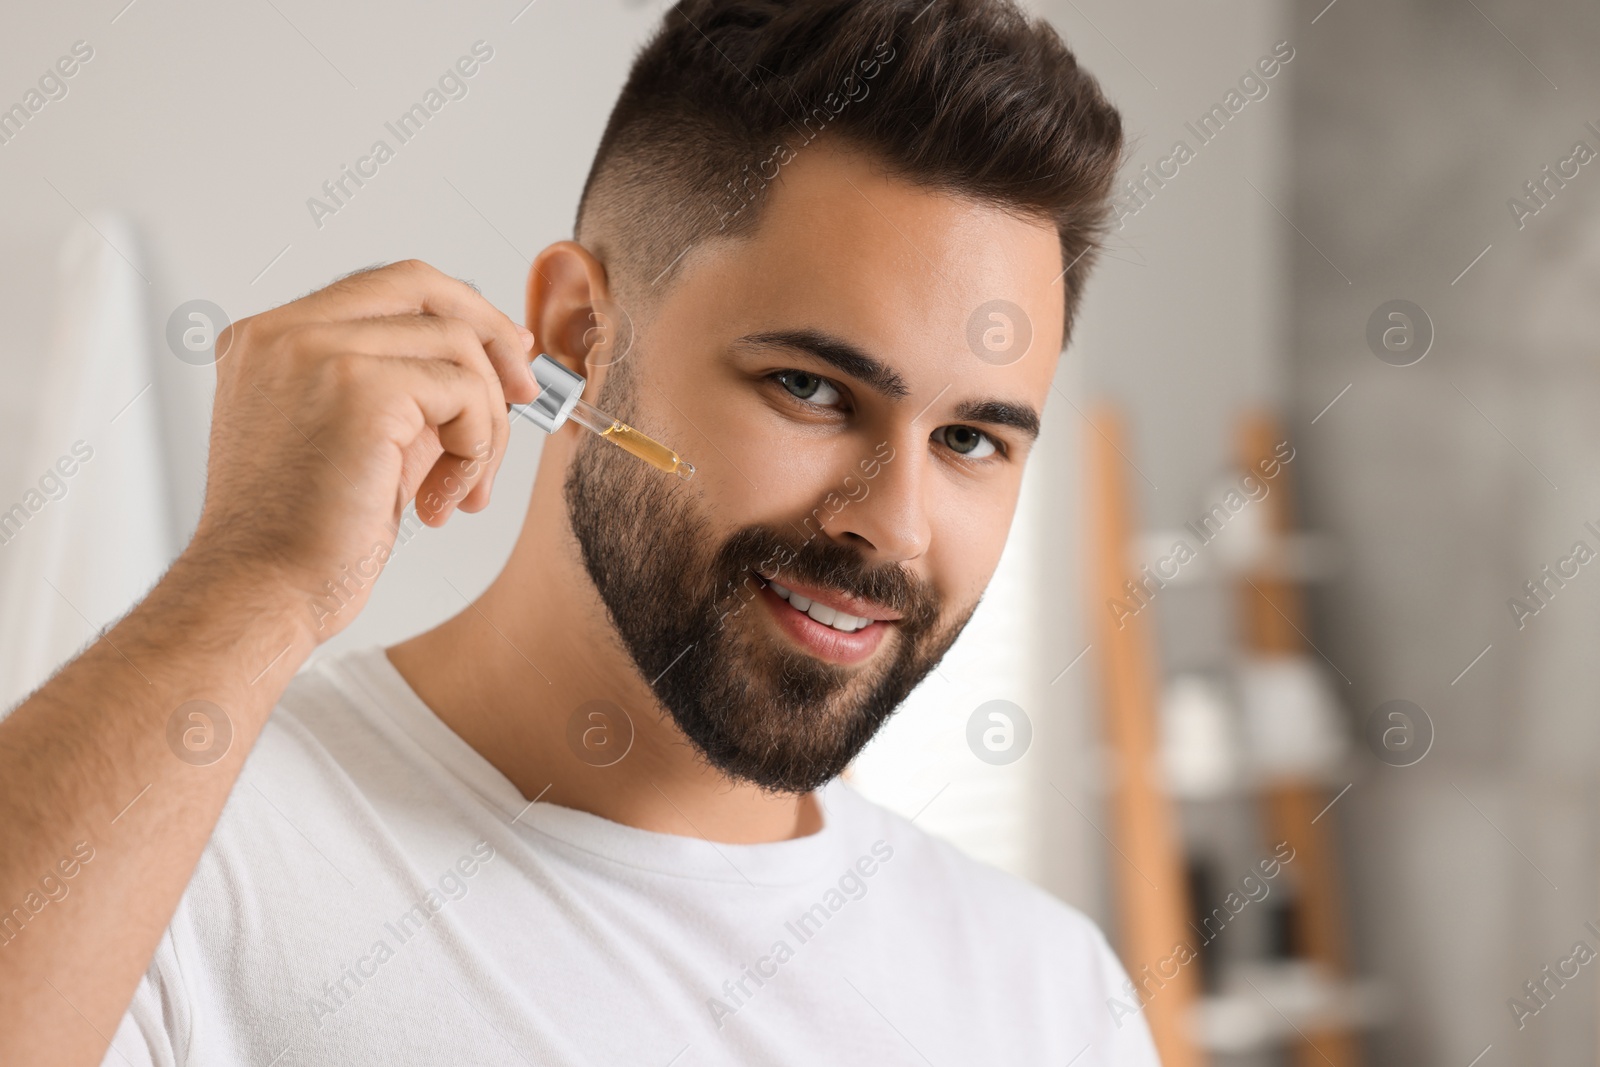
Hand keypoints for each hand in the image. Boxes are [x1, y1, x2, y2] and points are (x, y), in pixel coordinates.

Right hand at [183, 260, 538, 643]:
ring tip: (461, 488)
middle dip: (490, 334)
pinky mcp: (358, 386)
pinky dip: (476, 447)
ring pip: (456, 346)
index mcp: (271, 340)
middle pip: (422, 286)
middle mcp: (284, 332)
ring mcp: (316, 351)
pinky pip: (464, 391)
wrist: (263, 594)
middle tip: (523, 392)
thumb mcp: (358, 442)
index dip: (456, 311)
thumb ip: (406, 391)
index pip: (385, 287)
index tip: (503, 353)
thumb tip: (491, 363)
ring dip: (484, 423)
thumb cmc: (302, 539)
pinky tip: (444, 499)